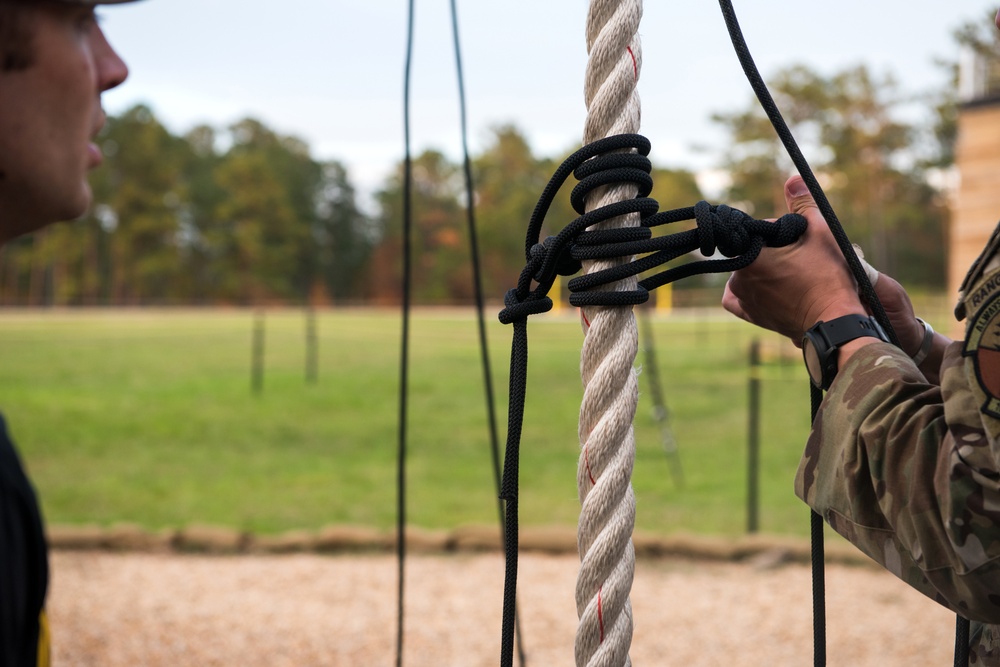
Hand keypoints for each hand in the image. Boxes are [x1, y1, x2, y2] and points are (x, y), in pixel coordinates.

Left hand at [722, 176, 865, 343]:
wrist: (834, 322)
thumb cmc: (828, 278)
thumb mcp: (820, 233)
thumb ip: (803, 205)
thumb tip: (792, 179)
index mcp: (749, 258)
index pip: (756, 231)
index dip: (777, 231)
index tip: (794, 236)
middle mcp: (739, 280)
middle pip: (751, 251)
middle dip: (770, 249)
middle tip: (798, 256)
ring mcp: (744, 300)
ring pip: (746, 271)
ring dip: (762, 267)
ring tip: (792, 272)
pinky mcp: (752, 316)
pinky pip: (738, 297)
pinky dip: (748, 288)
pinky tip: (763, 284)